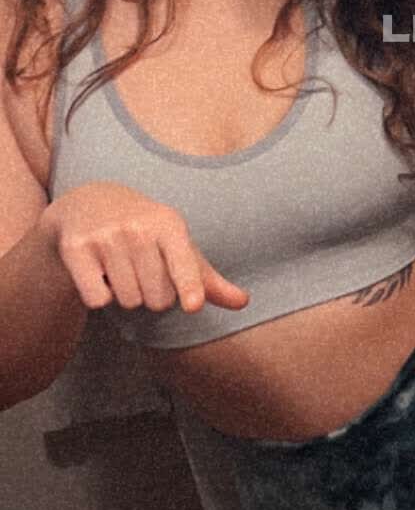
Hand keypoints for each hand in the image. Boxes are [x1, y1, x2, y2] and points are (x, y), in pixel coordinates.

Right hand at [40, 184, 250, 315]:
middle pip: (157, 299)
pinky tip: (98, 272)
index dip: (189, 286)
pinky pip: (97, 299)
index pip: (182, 263)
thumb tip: (244, 302)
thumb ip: (207, 279)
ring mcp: (105, 236)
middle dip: (152, 297)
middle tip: (142, 272)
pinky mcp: (76, 249)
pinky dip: (99, 297)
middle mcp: (138, 227)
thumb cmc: (145, 232)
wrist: (88, 204)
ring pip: (128, 301)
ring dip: (126, 296)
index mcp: (169, 224)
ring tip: (120, 269)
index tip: (193, 305)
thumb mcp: (177, 247)